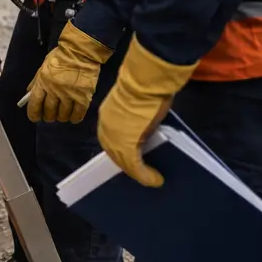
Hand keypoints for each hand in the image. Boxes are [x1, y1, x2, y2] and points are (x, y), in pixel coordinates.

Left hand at [26, 22, 112, 123]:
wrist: (81, 51)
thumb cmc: (61, 57)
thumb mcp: (44, 66)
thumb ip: (37, 81)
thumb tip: (29, 94)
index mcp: (43, 82)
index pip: (35, 104)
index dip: (34, 114)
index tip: (35, 118)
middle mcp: (54, 90)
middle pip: (49, 112)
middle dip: (49, 116)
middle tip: (51, 116)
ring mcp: (69, 94)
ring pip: (63, 114)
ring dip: (62, 117)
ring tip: (63, 115)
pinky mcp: (83, 96)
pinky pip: (78, 113)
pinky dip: (75, 118)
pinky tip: (74, 117)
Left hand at [95, 38, 198, 187]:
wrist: (146, 81)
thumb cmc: (146, 87)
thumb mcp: (138, 105)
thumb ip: (135, 118)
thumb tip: (144, 127)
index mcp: (107, 117)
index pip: (112, 140)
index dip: (123, 152)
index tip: (134, 160)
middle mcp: (105, 129)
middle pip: (115, 153)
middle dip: (128, 164)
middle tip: (143, 174)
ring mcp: (114, 138)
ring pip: (123, 161)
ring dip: (138, 172)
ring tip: (150, 178)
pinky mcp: (125, 146)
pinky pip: (133, 165)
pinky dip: (145, 175)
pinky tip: (155, 180)